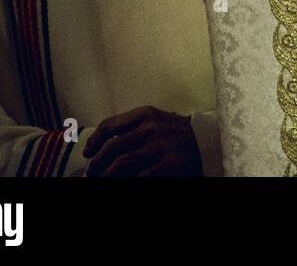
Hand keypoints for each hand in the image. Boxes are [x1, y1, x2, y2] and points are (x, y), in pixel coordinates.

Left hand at [83, 106, 201, 176]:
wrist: (209, 141)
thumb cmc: (177, 133)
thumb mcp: (156, 121)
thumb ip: (134, 127)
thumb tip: (103, 144)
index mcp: (145, 114)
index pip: (109, 126)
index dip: (93, 141)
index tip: (87, 153)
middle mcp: (151, 128)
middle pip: (112, 148)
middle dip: (96, 164)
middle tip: (91, 173)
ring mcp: (161, 146)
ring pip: (121, 163)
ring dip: (106, 176)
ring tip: (102, 181)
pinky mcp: (170, 164)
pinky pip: (139, 177)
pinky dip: (127, 182)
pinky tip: (123, 183)